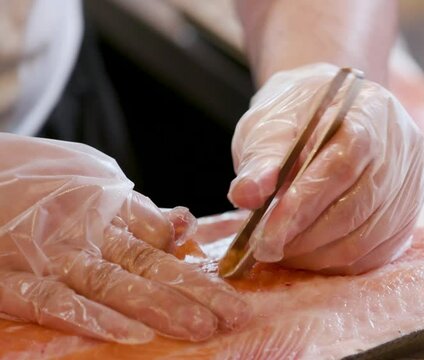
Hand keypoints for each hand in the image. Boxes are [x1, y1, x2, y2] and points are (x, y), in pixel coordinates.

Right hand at [0, 134, 248, 342]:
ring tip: (200, 328)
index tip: (229, 293)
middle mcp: (84, 232)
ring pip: (112, 283)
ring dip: (159, 306)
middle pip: (148, 265)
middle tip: (235, 316)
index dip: (194, 269)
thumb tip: (181, 222)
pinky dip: (92, 318)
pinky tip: (131, 337)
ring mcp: (47, 255)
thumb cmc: (31, 183)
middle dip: (195, 292)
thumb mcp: (88, 181)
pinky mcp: (7, 280)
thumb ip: (133, 209)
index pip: (158, 240)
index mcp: (104, 210)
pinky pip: (52, 302)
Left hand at [227, 63, 423, 274]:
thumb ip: (260, 157)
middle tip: (266, 248)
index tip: (267, 233)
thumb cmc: (297, 117)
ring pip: (368, 237)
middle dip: (306, 236)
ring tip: (283, 251)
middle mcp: (402, 147)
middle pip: (359, 205)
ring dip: (319, 254)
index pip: (343, 164)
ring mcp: (411, 183)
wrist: (328, 113)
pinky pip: (376, 253)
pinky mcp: (408, 214)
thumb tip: (246, 195)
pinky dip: (337, 263)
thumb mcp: (270, 123)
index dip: (305, 203)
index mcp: (370, 110)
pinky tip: (308, 255)